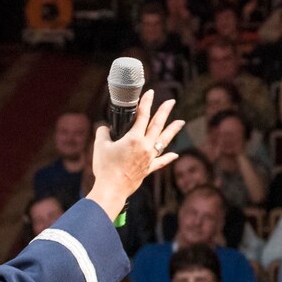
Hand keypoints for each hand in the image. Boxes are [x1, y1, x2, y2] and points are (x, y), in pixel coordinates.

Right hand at [90, 92, 181, 220]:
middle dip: (164, 111)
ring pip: (164, 141)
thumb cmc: (105, 167)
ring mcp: (149, 158)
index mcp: (134, 138)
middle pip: (157, 125)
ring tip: (182, 122)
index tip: (150, 93)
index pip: (142, 116)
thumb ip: (103, 132)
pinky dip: (168, 157)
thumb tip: (105, 128)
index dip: (146, 102)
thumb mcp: (100, 146)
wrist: (112, 189)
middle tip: (171, 101)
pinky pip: (161, 161)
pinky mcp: (148, 169)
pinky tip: (175, 154)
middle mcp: (145, 146)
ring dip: (173, 130)